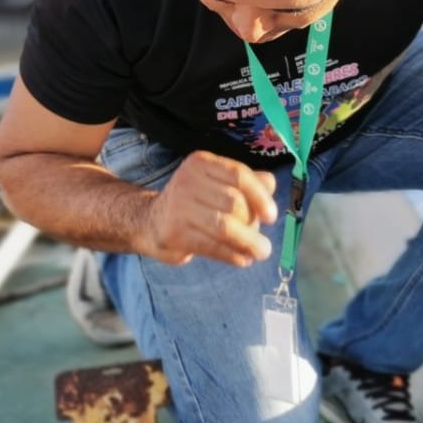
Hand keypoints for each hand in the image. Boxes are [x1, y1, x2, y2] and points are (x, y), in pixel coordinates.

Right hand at [140, 151, 277, 267]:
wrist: (151, 221)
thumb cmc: (194, 202)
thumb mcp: (217, 185)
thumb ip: (247, 182)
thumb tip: (270, 184)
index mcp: (201, 163)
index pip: (239, 175)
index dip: (260, 196)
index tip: (272, 216)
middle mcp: (188, 180)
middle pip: (234, 202)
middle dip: (253, 224)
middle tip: (262, 242)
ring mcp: (178, 206)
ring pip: (224, 226)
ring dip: (248, 243)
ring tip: (260, 253)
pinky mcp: (174, 233)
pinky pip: (212, 245)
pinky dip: (232, 255)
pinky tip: (242, 259)